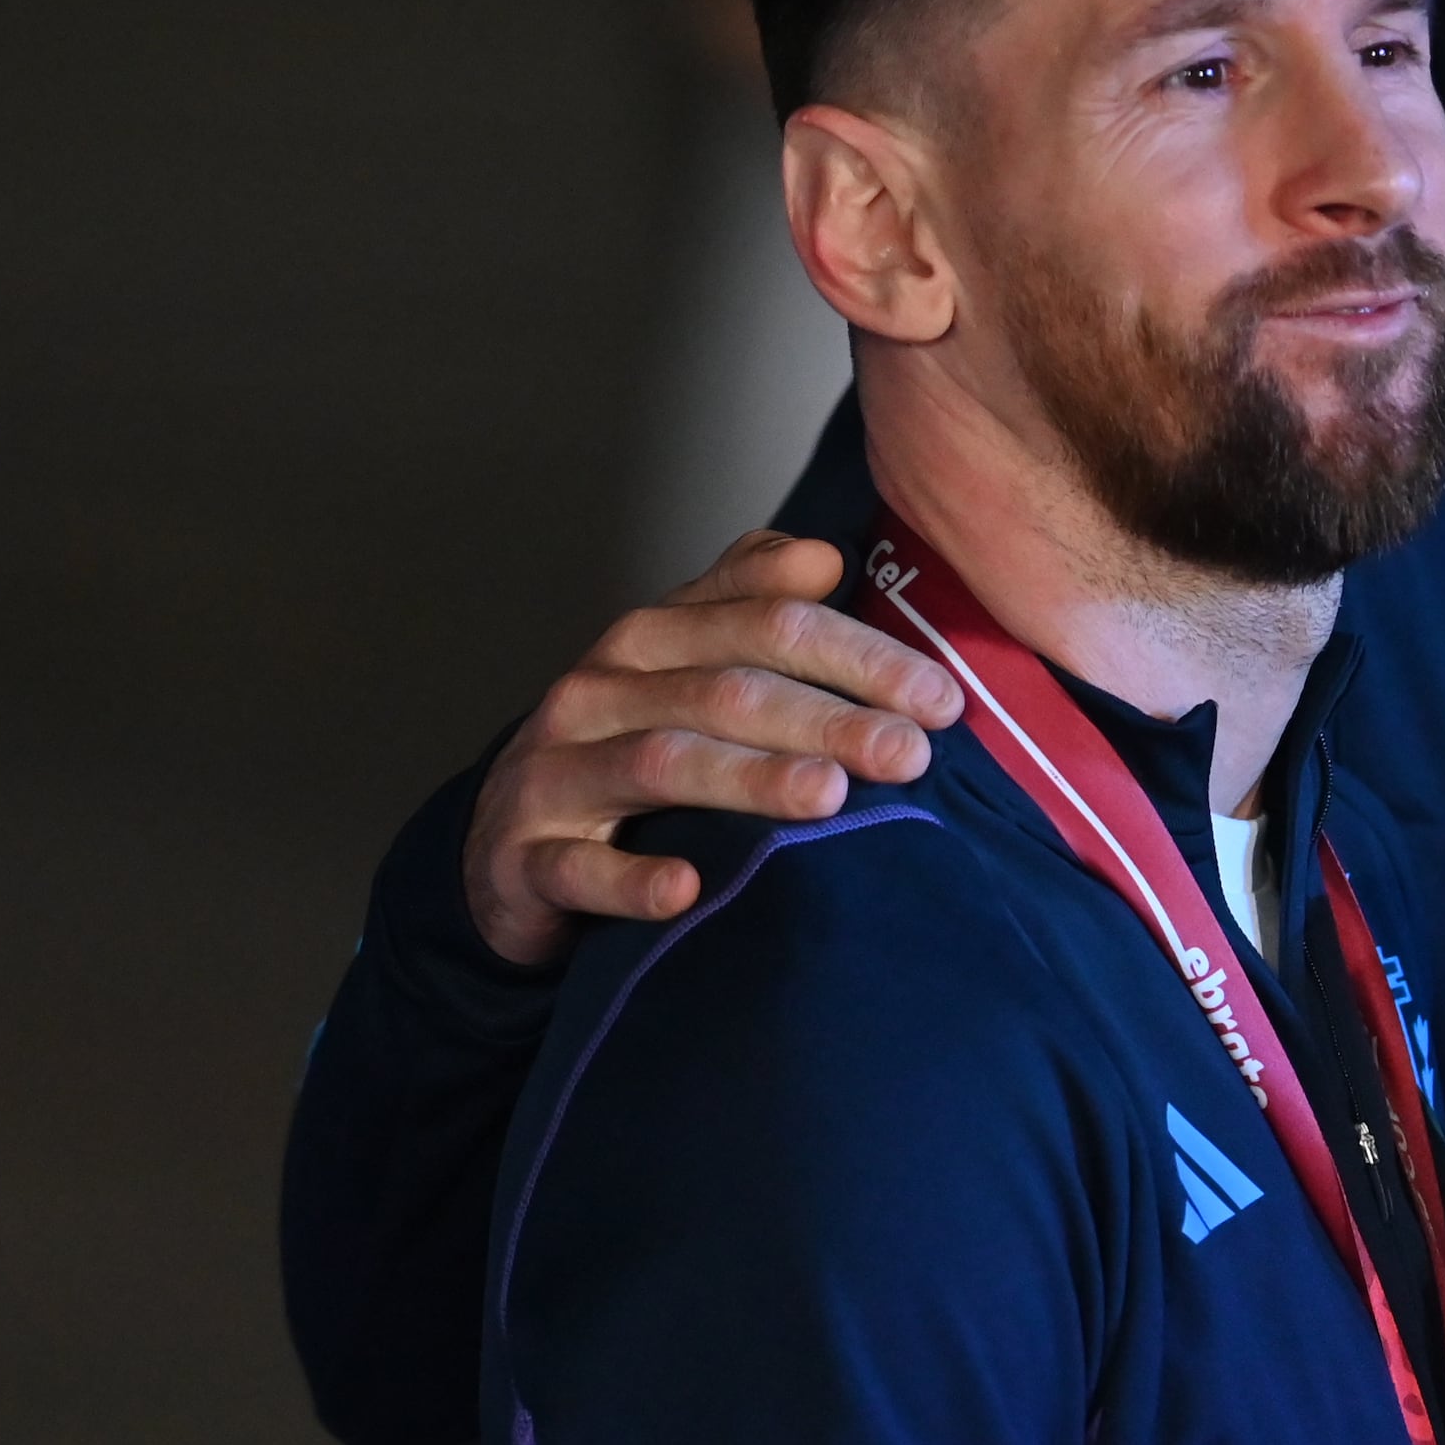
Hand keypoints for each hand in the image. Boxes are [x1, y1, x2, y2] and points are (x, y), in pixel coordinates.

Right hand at [459, 533, 963, 965]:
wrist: (504, 847)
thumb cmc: (618, 753)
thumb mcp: (680, 670)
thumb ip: (745, 604)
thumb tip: (825, 555)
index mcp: (650, 640)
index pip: (765, 625)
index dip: (857, 655)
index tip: (940, 698)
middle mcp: (599, 691)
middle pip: (723, 689)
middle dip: (826, 718)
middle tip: (910, 753)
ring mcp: (555, 773)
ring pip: (660, 762)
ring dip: (748, 779)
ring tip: (828, 798)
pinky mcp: (523, 857)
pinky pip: (577, 867)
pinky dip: (631, 879)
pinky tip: (686, 890)